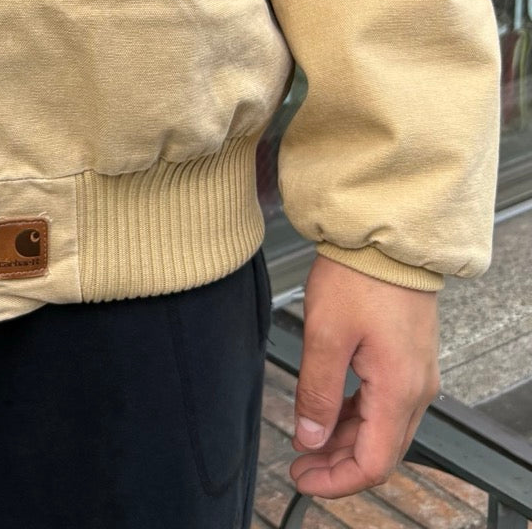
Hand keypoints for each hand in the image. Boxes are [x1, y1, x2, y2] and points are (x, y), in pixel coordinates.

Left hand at [290, 253, 440, 498]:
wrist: (385, 234)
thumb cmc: (358, 276)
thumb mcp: (325, 334)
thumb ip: (317, 392)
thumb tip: (310, 438)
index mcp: (399, 390)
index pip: (373, 463)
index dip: (336, 480)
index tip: (302, 478)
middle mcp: (416, 389)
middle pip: (380, 451)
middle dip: (338, 465)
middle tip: (299, 464)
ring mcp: (415, 373)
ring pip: (382, 428)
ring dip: (346, 441)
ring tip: (307, 440)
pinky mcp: (408, 357)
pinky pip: (385, 403)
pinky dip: (357, 416)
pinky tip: (329, 411)